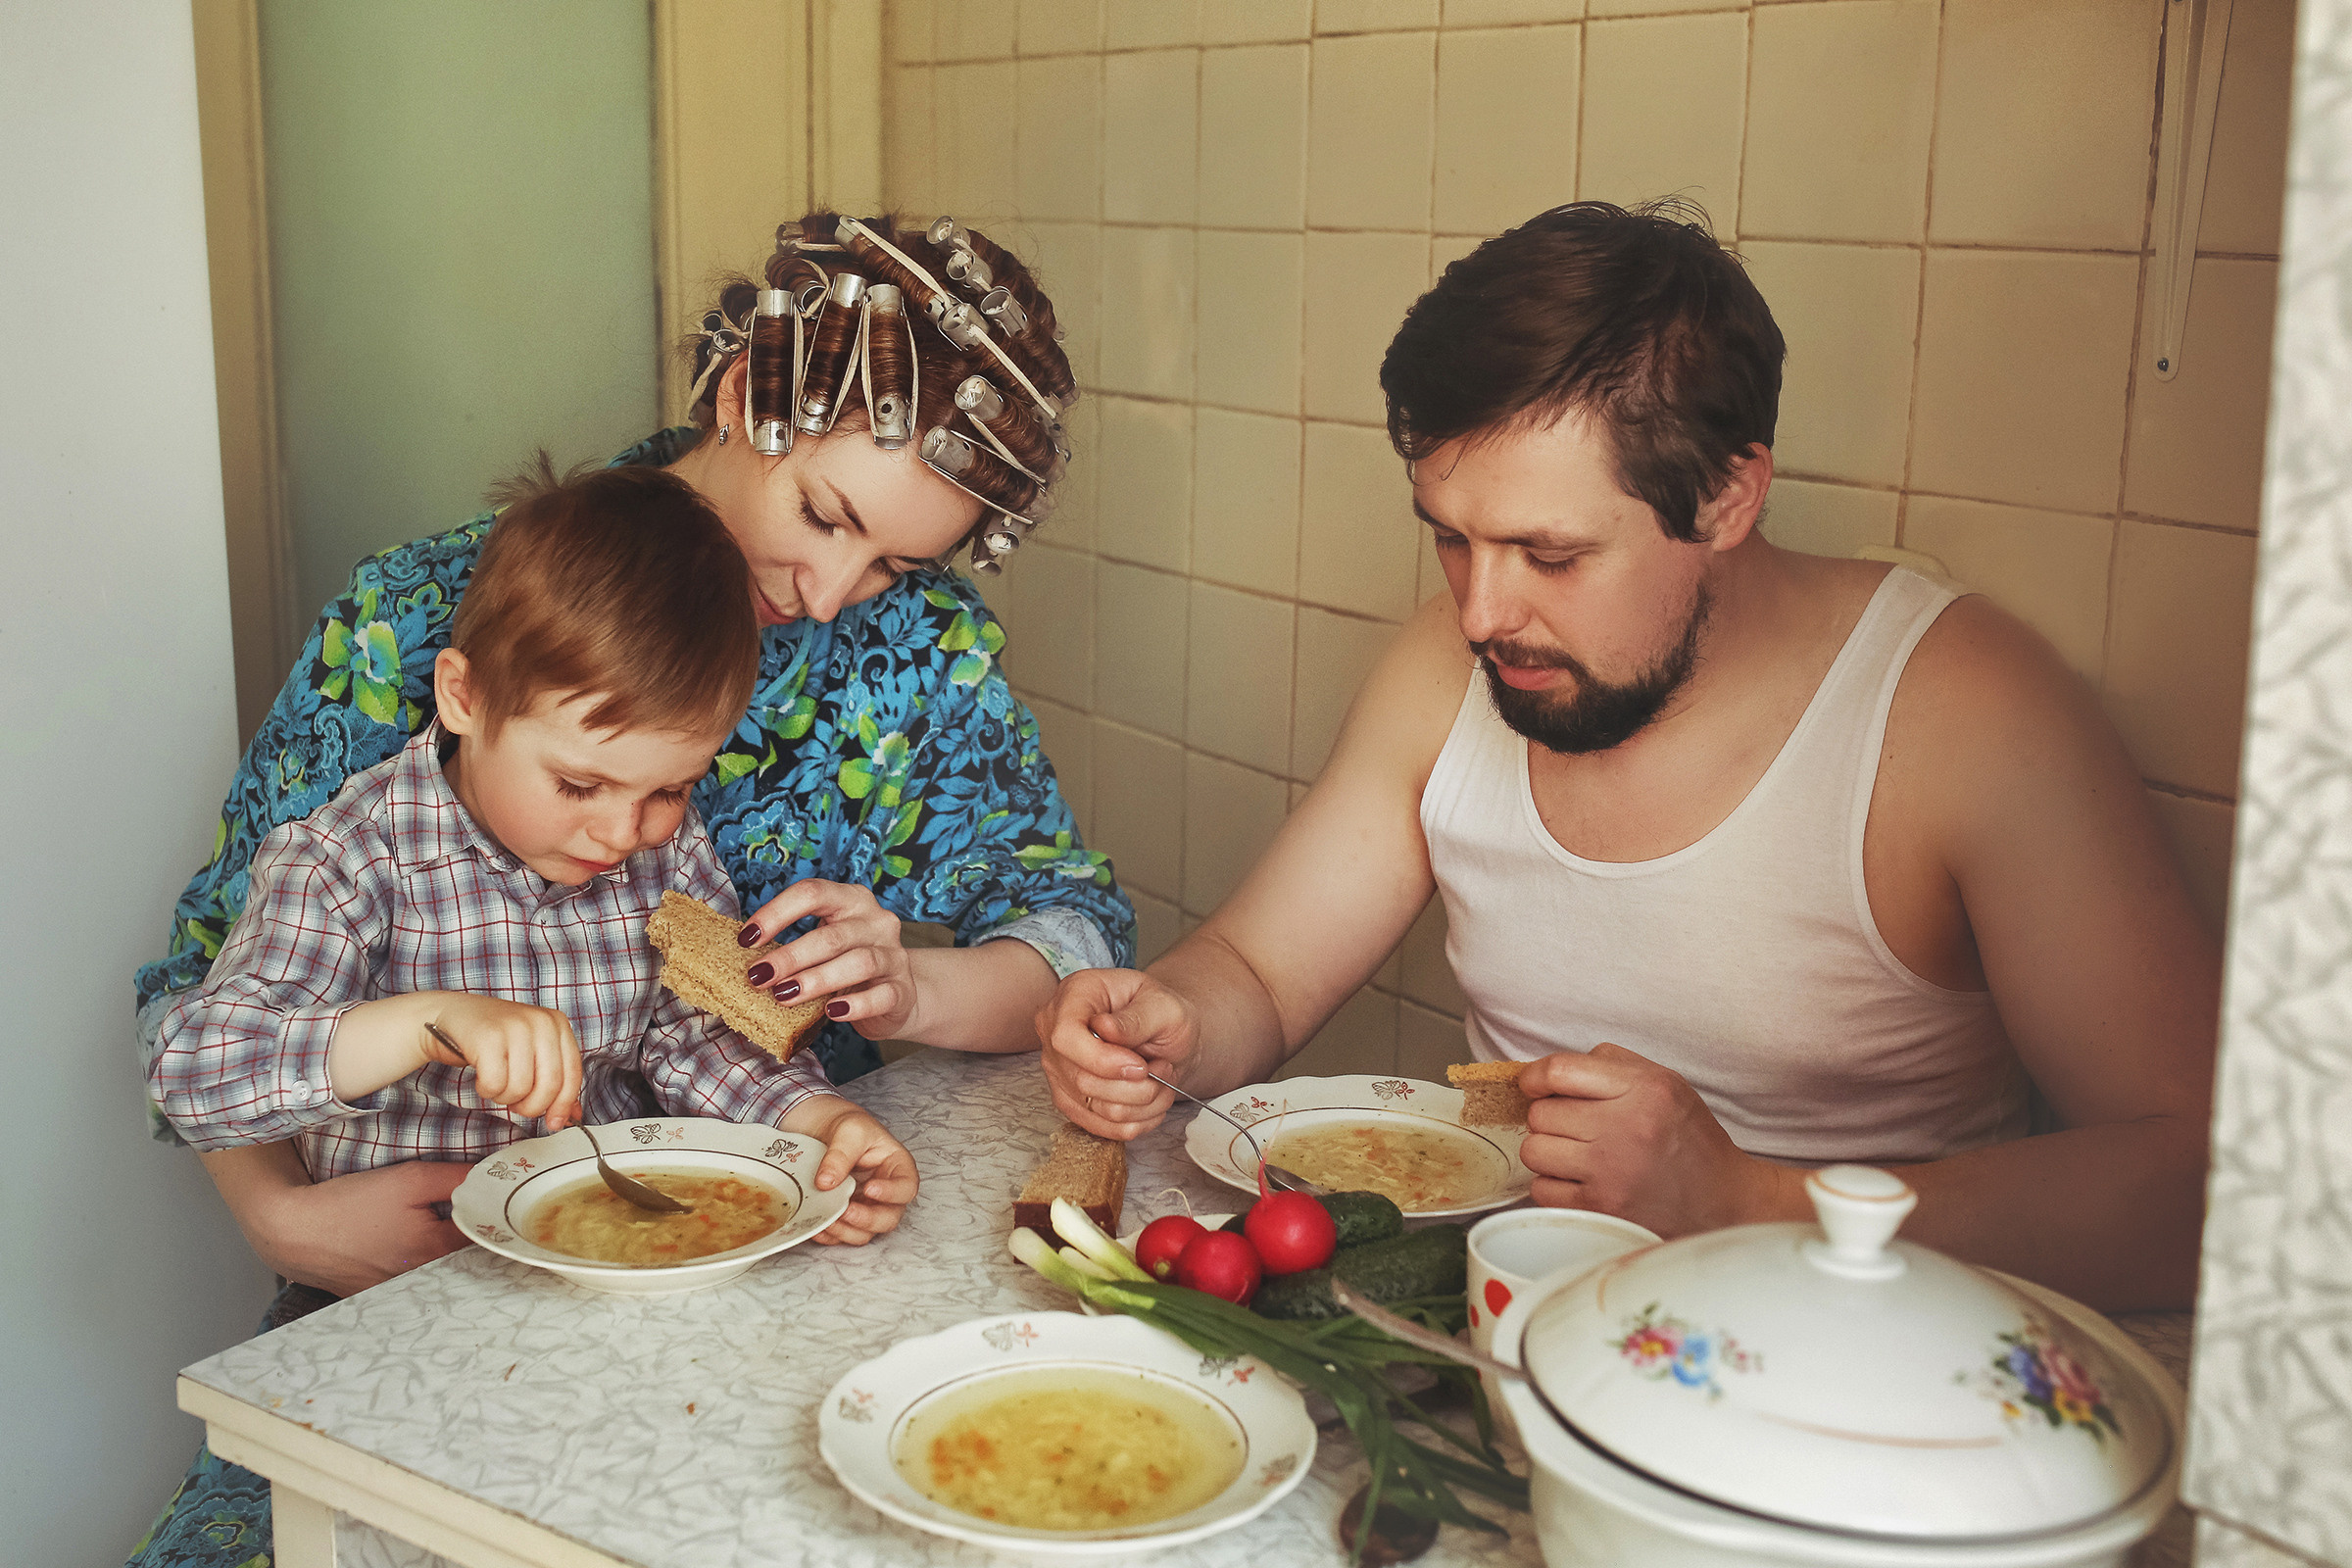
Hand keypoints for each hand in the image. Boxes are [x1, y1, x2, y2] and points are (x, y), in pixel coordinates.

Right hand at [232, 1156, 472, 1296]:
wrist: (293, 1230)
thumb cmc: (350, 1204)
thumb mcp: (410, 1179)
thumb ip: (456, 1177)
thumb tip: (493, 1174)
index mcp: (436, 1253)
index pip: (487, 1236)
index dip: (496, 1216)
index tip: (502, 1201)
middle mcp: (423, 1282)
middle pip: (467, 1259)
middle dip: (475, 1237)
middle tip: (477, 1213)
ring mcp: (399, 1295)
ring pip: (442, 1273)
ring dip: (449, 1254)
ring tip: (443, 1228)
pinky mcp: (378, 1298)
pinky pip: (414, 1283)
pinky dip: (420, 1267)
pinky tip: (410, 1247)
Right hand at [418, 994, 584, 1127]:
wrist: (454, 1015)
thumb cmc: (496, 1038)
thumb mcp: (532, 1052)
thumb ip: (554, 1080)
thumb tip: (572, 1115)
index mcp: (558, 1024)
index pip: (572, 1074)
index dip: (563, 1105)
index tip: (555, 1122)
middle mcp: (541, 1022)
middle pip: (549, 1085)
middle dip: (531, 1106)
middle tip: (517, 1104)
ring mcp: (516, 1027)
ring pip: (521, 1088)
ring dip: (505, 1096)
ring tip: (497, 1081)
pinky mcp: (489, 1037)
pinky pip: (495, 1084)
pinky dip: (486, 1089)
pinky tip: (482, 1076)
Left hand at [742, 880, 914, 1039]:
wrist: (893, 996)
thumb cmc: (845, 967)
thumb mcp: (823, 946)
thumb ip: (795, 945)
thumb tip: (746, 961)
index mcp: (851, 900)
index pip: (812, 892)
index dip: (776, 913)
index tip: (746, 939)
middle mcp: (876, 921)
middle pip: (831, 935)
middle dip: (790, 957)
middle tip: (758, 977)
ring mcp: (893, 955)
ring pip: (858, 963)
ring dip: (816, 980)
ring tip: (784, 996)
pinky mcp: (902, 990)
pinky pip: (880, 997)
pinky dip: (854, 1005)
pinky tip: (831, 1011)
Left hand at [781, 1096, 918, 1244]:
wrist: (827, 1132)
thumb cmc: (849, 1128)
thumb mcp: (849, 1131)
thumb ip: (840, 1155)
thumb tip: (827, 1182)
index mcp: (898, 1167)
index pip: (906, 1186)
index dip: (892, 1193)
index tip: (869, 1189)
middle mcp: (887, 1193)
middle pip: (889, 1218)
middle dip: (868, 1220)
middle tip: (847, 1211)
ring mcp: (867, 1208)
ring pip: (866, 1233)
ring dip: (847, 1231)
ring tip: (828, 1220)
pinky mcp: (848, 1218)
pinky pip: (843, 1235)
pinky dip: (831, 1235)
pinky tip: (818, 1227)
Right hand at [1036, 969, 1194, 1140]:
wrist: (1166, 1034)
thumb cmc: (1162, 1013)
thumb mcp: (1162, 1005)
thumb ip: (1135, 1019)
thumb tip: (1104, 1029)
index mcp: (1075, 994)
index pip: (1066, 1037)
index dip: (1103, 1060)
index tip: (1141, 1066)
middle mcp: (1055, 1030)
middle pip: (1082, 1079)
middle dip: (1134, 1086)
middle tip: (1163, 1069)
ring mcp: (1058, 1067)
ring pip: (1095, 1107)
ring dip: (1141, 1103)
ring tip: (1161, 1081)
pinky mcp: (1069, 1098)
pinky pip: (1099, 1126)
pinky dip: (1135, 1121)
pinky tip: (1153, 1101)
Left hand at [1518, 1043, 1799, 1237]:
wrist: (1723, 1201)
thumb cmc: (1687, 1137)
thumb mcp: (1664, 1082)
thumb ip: (1611, 1063)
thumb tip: (1549, 1072)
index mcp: (1644, 1089)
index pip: (1560, 1072)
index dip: (1535, 1077)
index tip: (1534, 1085)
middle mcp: (1627, 1128)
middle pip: (1541, 1113)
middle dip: (1550, 1117)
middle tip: (1576, 1127)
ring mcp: (1612, 1173)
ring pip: (1534, 1151)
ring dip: (1548, 1151)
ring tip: (1576, 1154)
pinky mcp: (1602, 1209)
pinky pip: (1542, 1190)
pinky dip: (1553, 1185)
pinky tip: (1580, 1181)